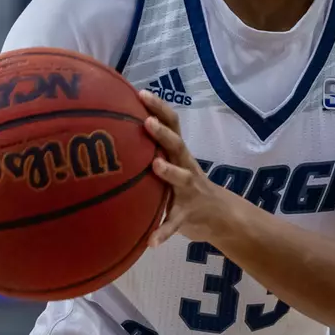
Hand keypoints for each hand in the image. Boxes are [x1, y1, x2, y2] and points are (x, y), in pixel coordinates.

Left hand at [140, 90, 241, 247]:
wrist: (220, 216)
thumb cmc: (185, 185)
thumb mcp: (172, 164)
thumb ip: (153, 151)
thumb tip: (115, 133)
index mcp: (179, 153)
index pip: (172, 123)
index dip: (158, 107)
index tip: (140, 93)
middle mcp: (186, 166)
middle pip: (177, 144)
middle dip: (162, 133)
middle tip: (146, 122)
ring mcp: (189, 190)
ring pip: (181, 178)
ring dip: (169, 171)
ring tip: (155, 166)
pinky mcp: (188, 215)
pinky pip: (175, 223)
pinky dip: (164, 231)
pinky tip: (151, 241)